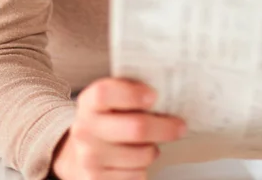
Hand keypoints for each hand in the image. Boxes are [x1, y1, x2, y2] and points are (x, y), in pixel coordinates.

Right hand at [51, 78, 185, 179]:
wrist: (81, 151)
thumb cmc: (109, 118)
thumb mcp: (114, 97)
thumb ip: (134, 90)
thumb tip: (169, 90)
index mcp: (90, 102)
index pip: (106, 93)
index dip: (132, 95)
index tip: (154, 96)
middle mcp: (86, 129)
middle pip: (136, 128)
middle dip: (165, 127)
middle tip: (180, 126)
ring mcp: (90, 157)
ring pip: (142, 155)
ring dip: (154, 148)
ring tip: (150, 142)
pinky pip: (137, 175)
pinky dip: (144, 167)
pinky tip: (137, 157)